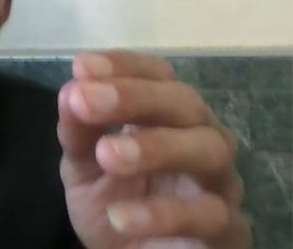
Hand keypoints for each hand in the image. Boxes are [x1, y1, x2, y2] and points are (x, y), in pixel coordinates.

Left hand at [57, 51, 251, 248]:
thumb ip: (78, 132)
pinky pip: (208, 215)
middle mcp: (201, 138)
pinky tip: (120, 216)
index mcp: (167, 116)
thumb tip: (70, 93)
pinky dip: (163, 213)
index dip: (124, 67)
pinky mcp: (226, 229)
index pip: (158, 76)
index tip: (82, 67)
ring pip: (208, 150)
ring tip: (107, 155)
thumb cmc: (115, 202)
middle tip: (85, 100)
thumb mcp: (83, 166)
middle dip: (134, 97)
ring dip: (156, 146)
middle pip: (185, 103)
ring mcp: (219, 183)